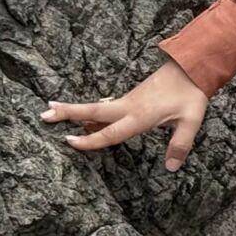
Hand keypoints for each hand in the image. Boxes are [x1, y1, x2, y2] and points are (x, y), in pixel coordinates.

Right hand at [38, 58, 210, 171]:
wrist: (192, 67)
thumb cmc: (191, 95)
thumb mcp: (191, 121)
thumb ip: (180, 144)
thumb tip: (171, 168)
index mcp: (140, 116)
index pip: (111, 132)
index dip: (90, 139)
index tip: (69, 142)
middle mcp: (129, 107)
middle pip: (93, 112)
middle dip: (68, 113)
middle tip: (43, 114)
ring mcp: (128, 100)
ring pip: (96, 107)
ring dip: (74, 110)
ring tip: (50, 110)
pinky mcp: (132, 97)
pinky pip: (106, 106)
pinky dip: (91, 111)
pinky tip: (83, 116)